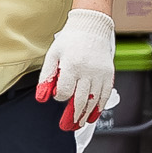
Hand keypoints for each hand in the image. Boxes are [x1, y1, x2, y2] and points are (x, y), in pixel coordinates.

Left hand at [37, 9, 117, 131]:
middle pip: (80, 100)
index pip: (64, 91)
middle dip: (73, 115)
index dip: (59, 97)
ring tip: (80, 123)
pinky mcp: (109, 74)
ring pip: (94, 100)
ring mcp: (100, 73)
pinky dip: (100, 107)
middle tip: (69, 125)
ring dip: (86, 114)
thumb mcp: (53, 55)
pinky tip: (94, 114)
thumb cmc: (70, 40)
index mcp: (71, 66)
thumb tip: (42, 96)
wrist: (92, 27)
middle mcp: (87, 71)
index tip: (58, 96)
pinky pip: (105, 94)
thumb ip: (47, 77)